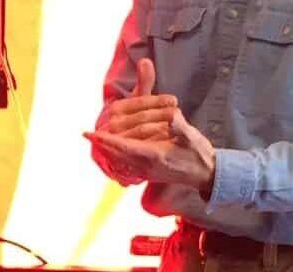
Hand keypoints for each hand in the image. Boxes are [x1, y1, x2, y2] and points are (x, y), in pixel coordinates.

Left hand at [85, 105, 216, 193]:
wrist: (206, 175)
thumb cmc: (199, 154)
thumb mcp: (192, 137)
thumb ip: (180, 127)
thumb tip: (172, 117)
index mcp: (156, 156)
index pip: (126, 147)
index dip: (109, 140)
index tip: (93, 134)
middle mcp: (148, 166)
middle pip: (118, 155)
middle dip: (102, 145)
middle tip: (86, 135)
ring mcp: (147, 171)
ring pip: (121, 160)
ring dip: (108, 150)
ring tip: (94, 141)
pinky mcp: (149, 173)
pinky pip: (127, 164)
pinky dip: (117, 156)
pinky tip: (112, 150)